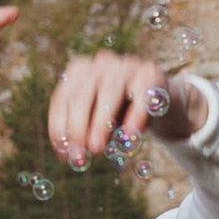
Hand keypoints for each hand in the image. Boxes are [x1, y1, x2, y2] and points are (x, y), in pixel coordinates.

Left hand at [48, 51, 199, 169]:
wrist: (158, 99)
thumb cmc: (119, 113)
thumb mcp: (98, 123)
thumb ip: (84, 134)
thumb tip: (72, 155)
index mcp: (80, 71)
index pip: (63, 99)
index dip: (59, 127)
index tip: (62, 154)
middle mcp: (100, 63)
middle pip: (81, 95)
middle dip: (77, 127)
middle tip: (79, 155)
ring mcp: (126, 65)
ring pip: (109, 92)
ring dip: (100, 123)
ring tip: (96, 149)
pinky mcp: (151, 73)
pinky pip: (141, 96)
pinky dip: (135, 117)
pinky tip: (129, 137)